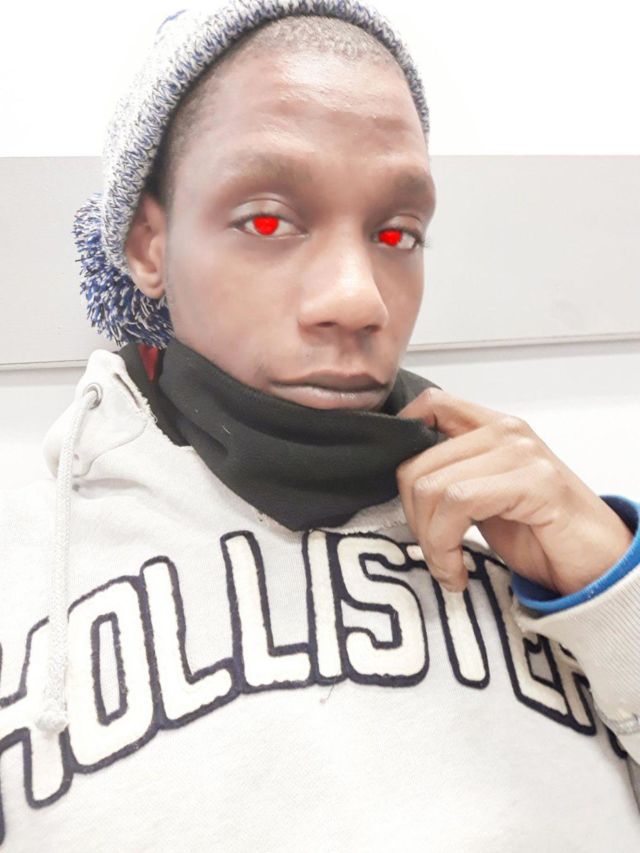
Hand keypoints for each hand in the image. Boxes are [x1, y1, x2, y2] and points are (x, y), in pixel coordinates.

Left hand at [395, 388, 632, 594]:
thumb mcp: (485, 497)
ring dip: (430, 541)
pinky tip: (458, 570)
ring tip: (447, 566)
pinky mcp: (534, 482)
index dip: (403, 437)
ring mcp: (521, 453)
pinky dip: (445, 545)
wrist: (598, 564)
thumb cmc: (541, 533)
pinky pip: (459, 503)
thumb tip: (404, 482)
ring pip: (434, 486)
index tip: (404, 490)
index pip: (432, 403)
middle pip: (418, 461)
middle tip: (433, 553)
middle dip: (413, 518)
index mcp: (493, 427)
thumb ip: (453, 476)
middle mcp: (507, 431)